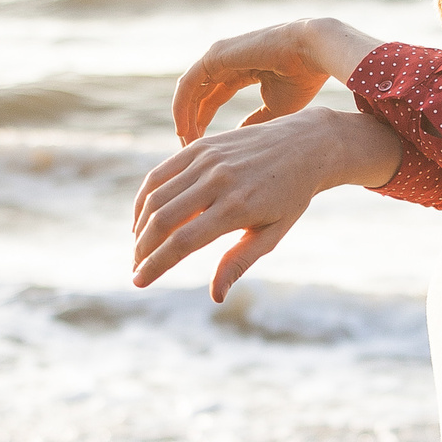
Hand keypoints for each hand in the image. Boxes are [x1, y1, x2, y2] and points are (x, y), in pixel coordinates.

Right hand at [132, 109, 405, 299]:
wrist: (305, 145)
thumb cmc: (291, 196)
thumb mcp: (273, 234)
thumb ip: (240, 261)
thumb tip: (215, 296)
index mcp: (238, 207)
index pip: (183, 241)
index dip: (156, 265)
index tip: (139, 282)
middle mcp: (218, 180)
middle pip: (162, 220)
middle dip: (143, 250)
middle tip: (136, 269)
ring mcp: (207, 159)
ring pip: (156, 196)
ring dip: (139, 226)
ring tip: (139, 249)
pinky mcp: (201, 146)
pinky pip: (160, 173)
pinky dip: (145, 198)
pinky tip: (142, 219)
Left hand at [172, 19, 381, 141]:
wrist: (313, 54)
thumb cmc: (303, 79)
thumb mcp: (277, 108)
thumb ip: (256, 121)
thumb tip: (239, 135)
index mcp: (240, 70)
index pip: (213, 99)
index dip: (204, 123)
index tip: (202, 149)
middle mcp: (225, 62)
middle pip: (199, 97)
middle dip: (192, 124)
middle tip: (188, 151)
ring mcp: (218, 56)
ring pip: (190, 92)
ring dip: (185, 119)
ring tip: (185, 146)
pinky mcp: (214, 56)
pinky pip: (189, 85)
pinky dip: (182, 108)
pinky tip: (184, 130)